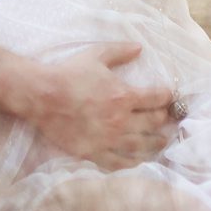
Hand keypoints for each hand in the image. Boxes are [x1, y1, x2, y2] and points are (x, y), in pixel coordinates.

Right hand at [20, 41, 173, 169]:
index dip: (167, 97)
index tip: (168, 97)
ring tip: (161, 142)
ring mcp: (107, 139)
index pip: (156, 98)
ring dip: (155, 143)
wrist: (41, 96)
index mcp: (124, 96)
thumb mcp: (96, 55)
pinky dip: (132, 163)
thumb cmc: (69, 73)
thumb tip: (139, 48)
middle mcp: (120, 120)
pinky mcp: (93, 152)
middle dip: (163, 120)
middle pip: (153, 123)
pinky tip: (138, 161)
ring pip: (141, 146)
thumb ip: (120, 51)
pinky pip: (119, 162)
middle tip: (167, 120)